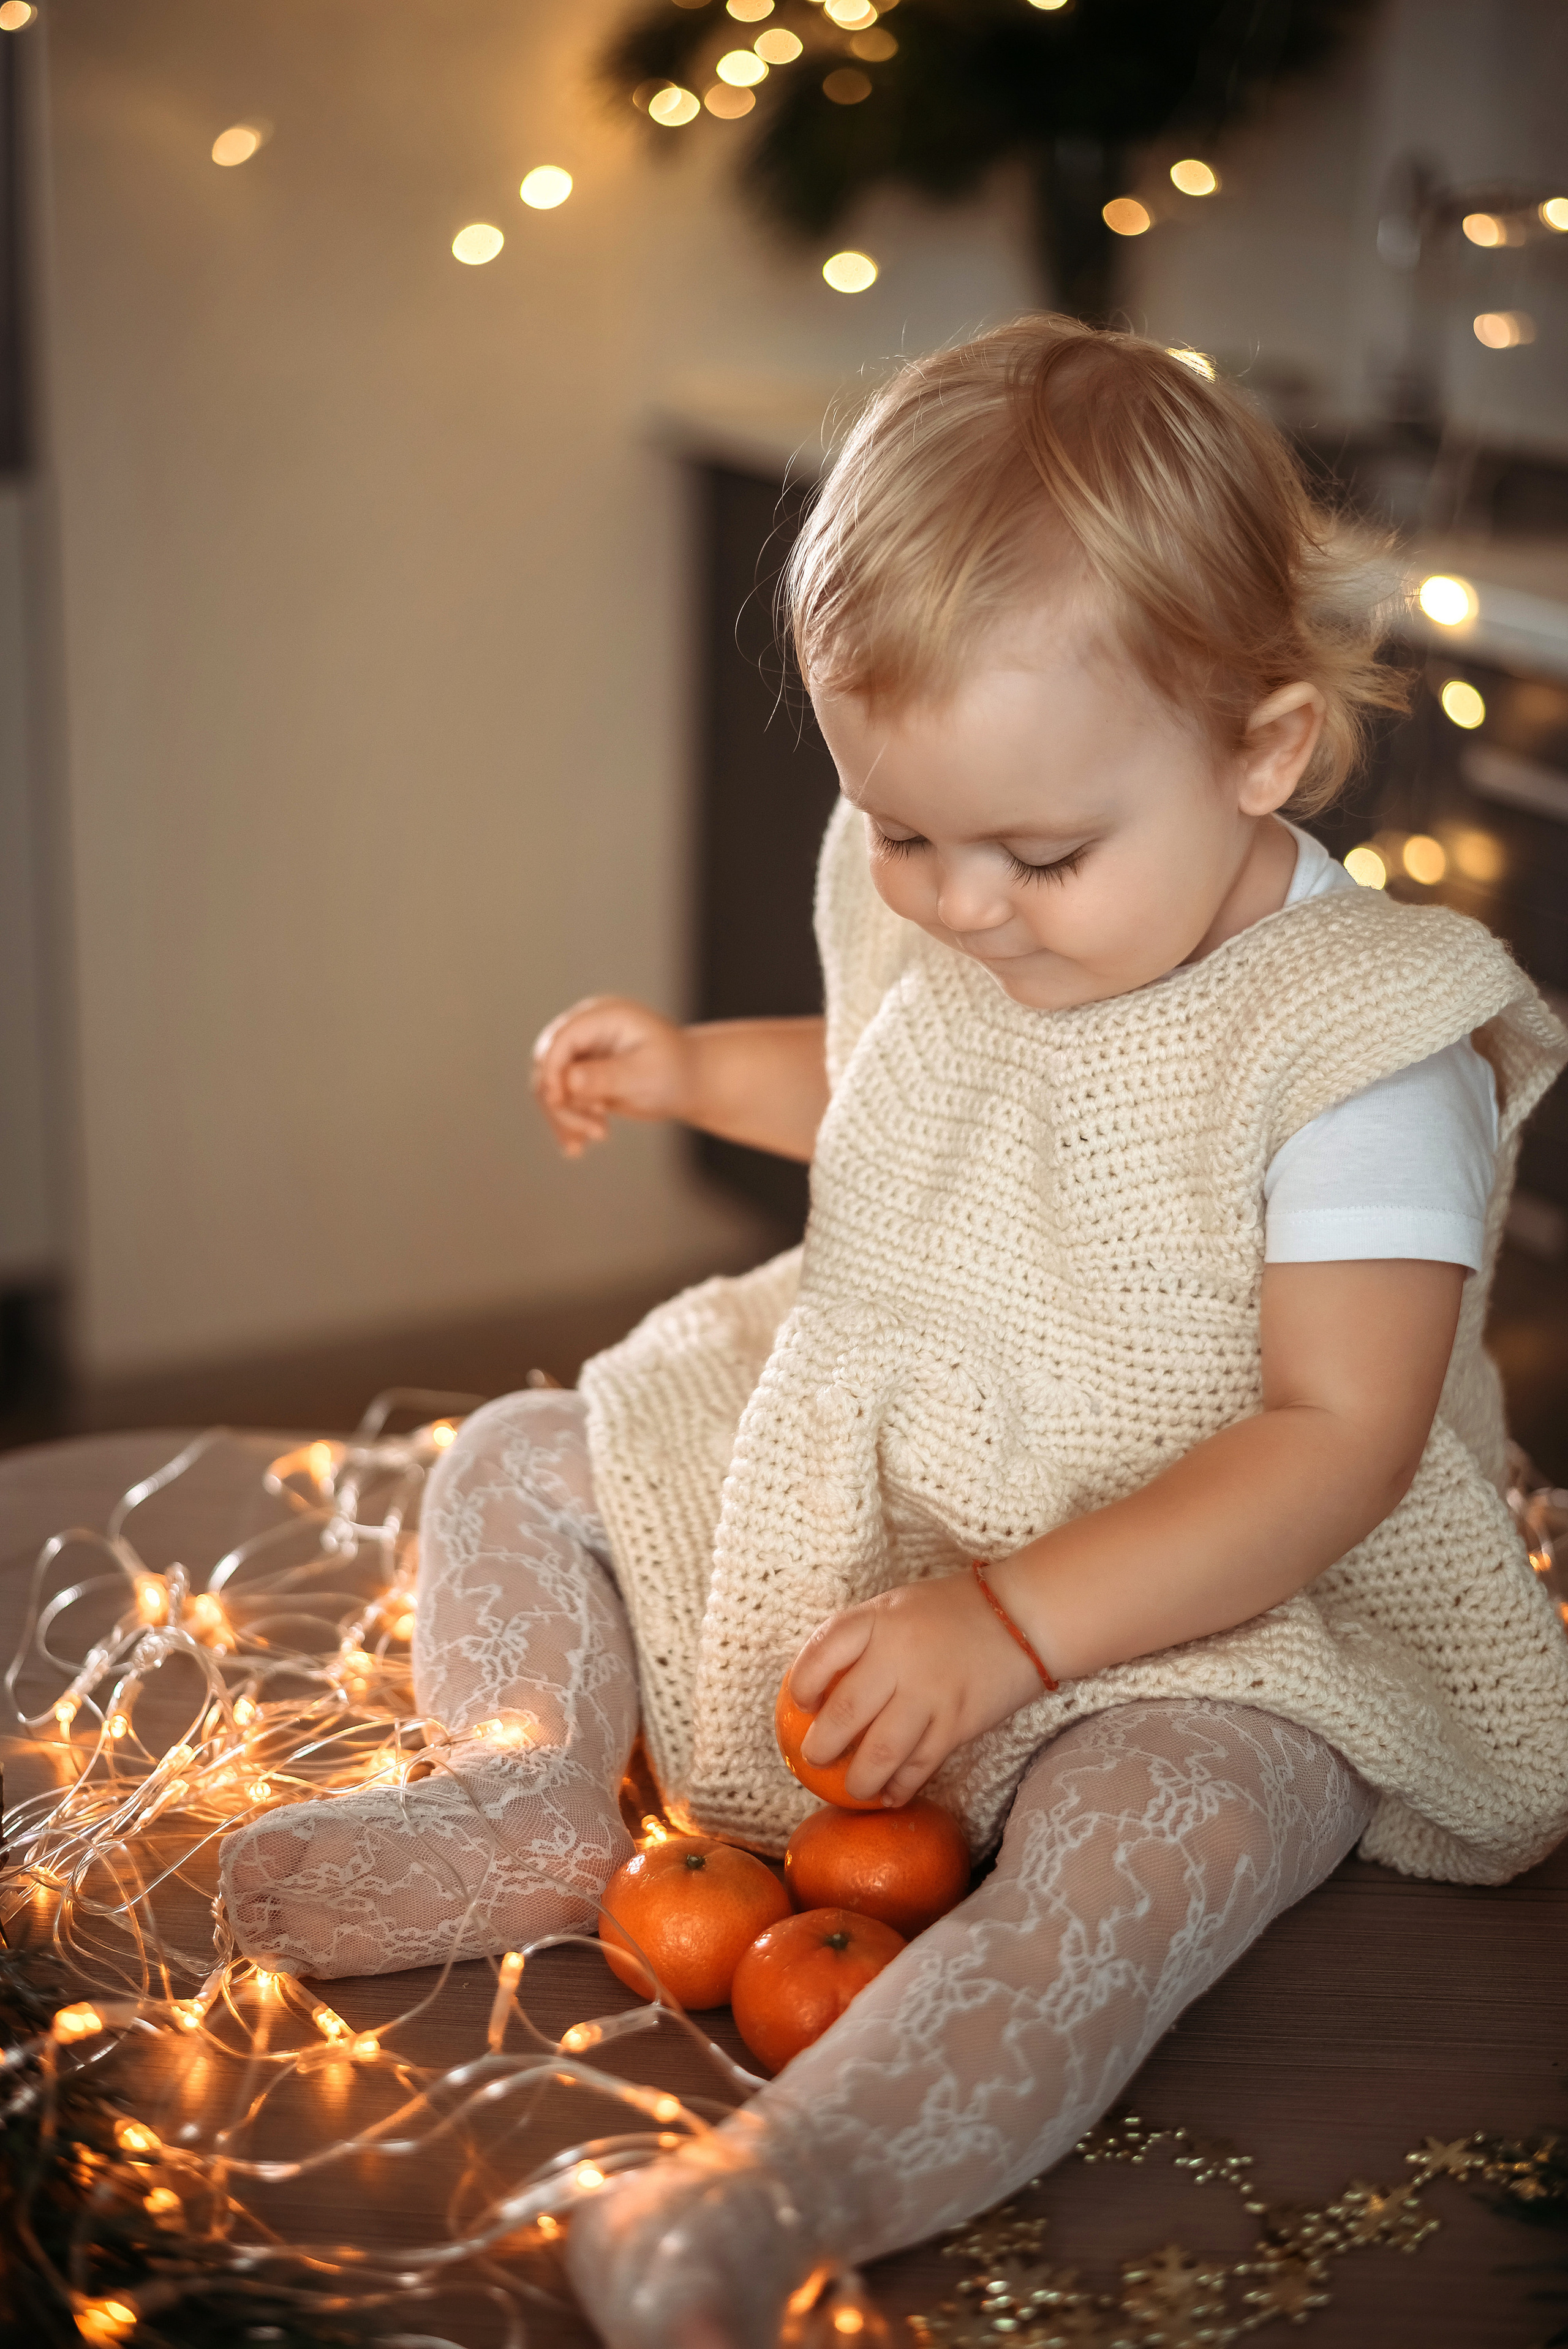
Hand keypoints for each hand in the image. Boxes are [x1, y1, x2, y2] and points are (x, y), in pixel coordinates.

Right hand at [531, 996, 695, 1157]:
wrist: (690, 1081)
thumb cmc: (676, 1072)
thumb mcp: (646, 1075)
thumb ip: (607, 1076)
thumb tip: (568, 1079)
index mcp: (603, 1016)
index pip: (562, 1038)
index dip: (553, 1069)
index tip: (560, 1102)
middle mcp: (586, 1030)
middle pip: (548, 1062)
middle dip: (562, 1101)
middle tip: (595, 1132)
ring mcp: (581, 1052)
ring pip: (550, 1085)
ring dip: (566, 1116)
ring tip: (595, 1139)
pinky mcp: (581, 1074)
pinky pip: (560, 1098)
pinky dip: (567, 1122)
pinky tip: (577, 1148)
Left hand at [787, 1571, 1046, 1806]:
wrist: (1024, 1616)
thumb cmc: (952, 1609)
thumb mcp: (898, 1606)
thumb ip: (864, 1637)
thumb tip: (823, 1682)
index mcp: (878, 1620)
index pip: (821, 1653)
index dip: (802, 1684)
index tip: (799, 1704)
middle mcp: (898, 1657)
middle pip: (844, 1713)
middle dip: (820, 1747)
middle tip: (814, 1758)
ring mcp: (929, 1693)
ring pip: (880, 1752)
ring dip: (858, 1780)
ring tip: (852, 1788)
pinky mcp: (958, 1723)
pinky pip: (920, 1765)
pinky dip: (901, 1786)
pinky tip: (890, 1795)